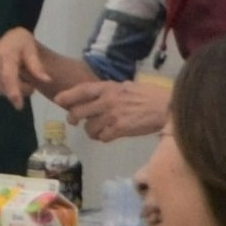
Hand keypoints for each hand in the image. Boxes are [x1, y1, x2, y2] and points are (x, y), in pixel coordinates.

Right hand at [0, 28, 54, 101]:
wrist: (9, 38)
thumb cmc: (22, 43)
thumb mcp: (32, 50)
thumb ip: (37, 66)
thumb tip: (47, 80)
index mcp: (6, 54)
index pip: (8, 76)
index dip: (13, 92)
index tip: (19, 105)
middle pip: (7, 87)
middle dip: (22, 90)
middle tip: (31, 83)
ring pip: (3, 90)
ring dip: (15, 90)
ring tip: (21, 78)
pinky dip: (6, 88)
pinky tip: (10, 79)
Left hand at [52, 75, 172, 142]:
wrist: (167, 108)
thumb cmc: (150, 96)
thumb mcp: (127, 87)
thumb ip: (110, 91)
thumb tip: (97, 96)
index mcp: (109, 87)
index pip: (81, 90)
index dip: (67, 96)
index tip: (58, 100)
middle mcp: (107, 101)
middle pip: (78, 112)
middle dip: (74, 119)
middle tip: (76, 122)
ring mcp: (112, 116)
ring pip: (89, 128)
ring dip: (92, 131)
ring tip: (100, 130)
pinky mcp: (119, 130)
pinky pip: (102, 138)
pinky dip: (103, 138)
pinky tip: (110, 135)